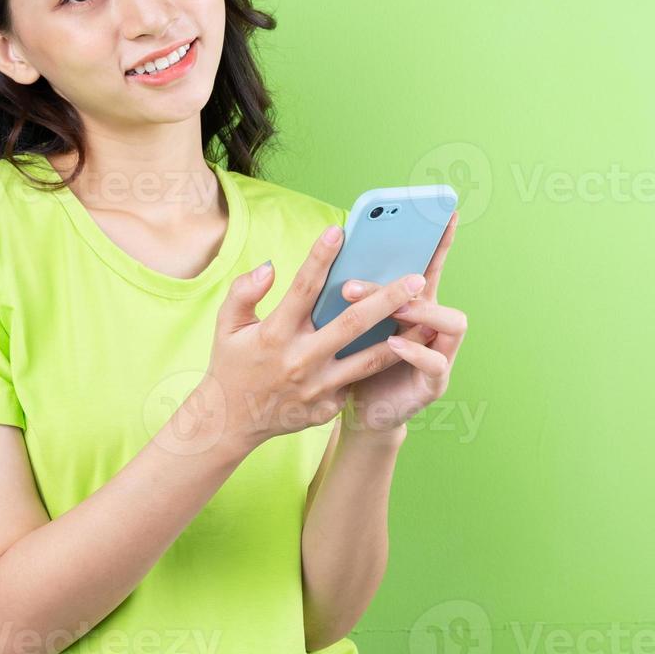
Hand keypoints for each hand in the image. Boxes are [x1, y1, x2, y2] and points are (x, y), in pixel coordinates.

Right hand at [187, 224, 430, 457]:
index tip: (339, 232)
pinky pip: (358, 381)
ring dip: (402, 337)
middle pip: (352, 324)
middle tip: (416, 278)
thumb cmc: (232, 364)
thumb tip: (270, 267)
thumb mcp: (226, 325)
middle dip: (387, 299)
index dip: (320, 258)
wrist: (231, 422)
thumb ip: (243, 293)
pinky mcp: (329, 407)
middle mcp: (300, 360)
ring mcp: (318, 387)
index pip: (302, 289)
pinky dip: (383, 364)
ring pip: (369, 360)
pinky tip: (408, 348)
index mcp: (275, 334)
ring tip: (428, 317)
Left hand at [336, 210, 466, 436]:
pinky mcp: (433, 383)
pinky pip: (436, 362)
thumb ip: (329, 295)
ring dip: (422, 312)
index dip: (439, 240)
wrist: (350, 410)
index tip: (446, 211)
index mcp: (407, 305)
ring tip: (393, 308)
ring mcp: (437, 352)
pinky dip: (417, 351)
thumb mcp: (330, 325)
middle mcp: (428, 324)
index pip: (427, 266)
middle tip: (363, 279)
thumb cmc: (340, 362)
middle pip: (434, 290)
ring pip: (450, 323)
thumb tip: (295, 262)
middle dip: (409, 278)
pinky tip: (394, 344)